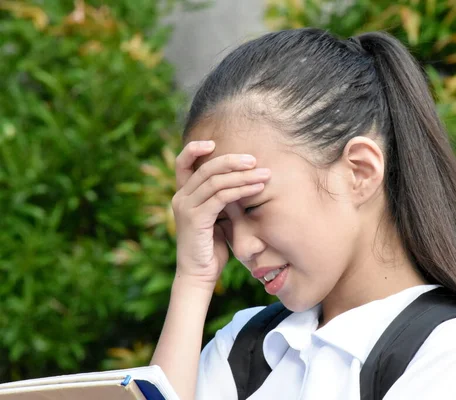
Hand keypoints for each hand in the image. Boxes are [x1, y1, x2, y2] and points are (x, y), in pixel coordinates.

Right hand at [171, 141, 269, 285]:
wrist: (199, 276)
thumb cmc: (211, 248)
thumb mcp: (216, 218)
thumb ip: (222, 200)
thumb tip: (242, 182)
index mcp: (183, 195)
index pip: (183, 163)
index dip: (195, 149)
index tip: (214, 142)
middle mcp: (180, 198)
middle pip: (206, 168)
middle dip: (232, 161)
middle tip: (255, 160)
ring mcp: (186, 207)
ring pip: (216, 181)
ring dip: (243, 175)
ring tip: (264, 174)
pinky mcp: (195, 219)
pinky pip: (221, 197)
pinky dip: (241, 190)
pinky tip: (257, 188)